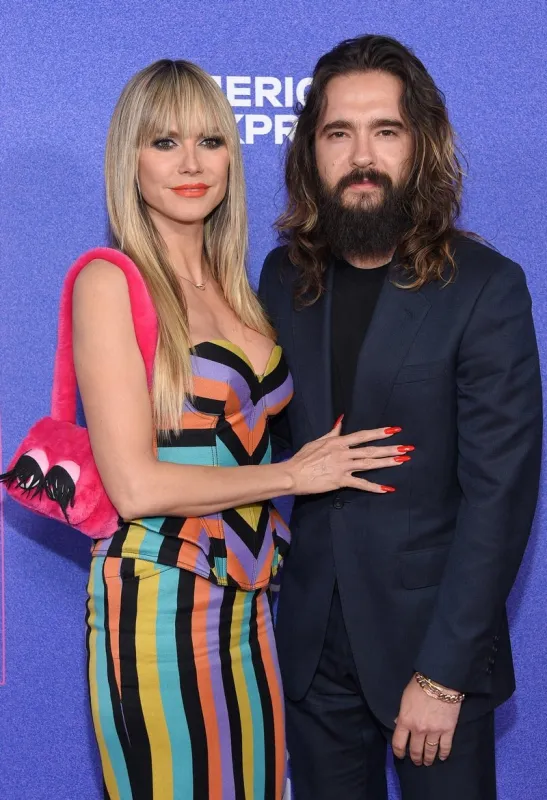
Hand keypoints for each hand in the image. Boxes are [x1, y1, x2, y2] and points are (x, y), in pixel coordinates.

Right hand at [287, 420, 410, 495]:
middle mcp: (343, 453)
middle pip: (371, 450)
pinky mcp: (340, 481)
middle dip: (390, 448)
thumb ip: (333, 432)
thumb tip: (341, 419)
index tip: (394, 430)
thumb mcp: (317, 441)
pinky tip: (387, 488)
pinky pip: (360, 484)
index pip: (363, 435)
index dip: (379, 433)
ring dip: (387, 462)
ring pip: (369, 464)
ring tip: (402, 460)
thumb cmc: (303, 458)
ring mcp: (343, 467)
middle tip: (407, 448)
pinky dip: (374, 487)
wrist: (292, 474)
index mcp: (338, 442)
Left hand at [392, 675, 461, 765]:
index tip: (401, 755)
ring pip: (430, 751)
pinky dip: (443, 754)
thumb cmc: (419, 686)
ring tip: (428, 762)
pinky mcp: (448, 730)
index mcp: (405, 721)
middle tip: (417, 761)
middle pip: (415, 751)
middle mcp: (418, 730)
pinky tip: (441, 757)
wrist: (440, 681)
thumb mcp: (405, 699)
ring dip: (428, 759)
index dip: (398, 752)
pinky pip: (445, 747)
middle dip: (415, 758)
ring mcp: (434, 731)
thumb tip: (399, 724)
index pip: (398, 743)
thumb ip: (402, 714)